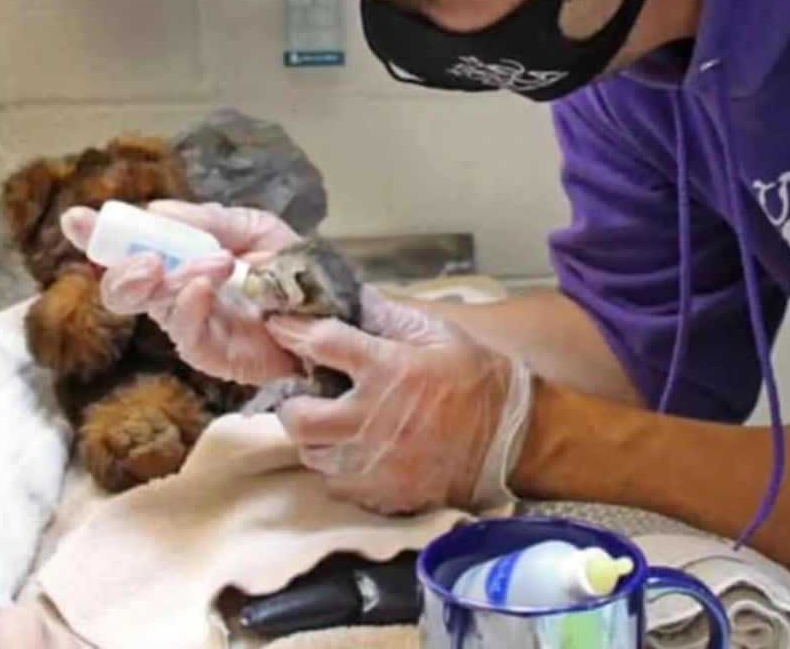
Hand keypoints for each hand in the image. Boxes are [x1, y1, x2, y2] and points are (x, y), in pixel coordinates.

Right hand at [59, 201, 301, 386]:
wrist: (334, 309)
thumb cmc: (293, 267)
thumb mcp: (255, 228)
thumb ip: (210, 220)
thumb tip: (157, 210)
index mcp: (181, 258)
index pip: (129, 247)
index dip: (97, 235)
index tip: (77, 219)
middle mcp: (176, 292)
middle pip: (123, 286)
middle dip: (123, 268)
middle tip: (149, 258)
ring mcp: (191, 325)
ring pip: (154, 306)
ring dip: (176, 279)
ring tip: (215, 263)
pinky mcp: (212, 354)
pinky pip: (186, 335)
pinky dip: (189, 307)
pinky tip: (205, 287)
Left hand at [270, 290, 532, 514]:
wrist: (511, 439)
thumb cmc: (474, 377)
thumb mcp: (436, 332)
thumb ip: (387, 314)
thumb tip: (346, 294)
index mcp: (388, 369)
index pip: (320, 343)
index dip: (292, 330)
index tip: (279, 325)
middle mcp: (371, 420)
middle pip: (298, 416)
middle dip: (293, 400)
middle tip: (307, 390)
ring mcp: (373, 464)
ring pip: (311, 453)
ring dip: (314, 434)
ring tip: (334, 419)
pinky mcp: (380, 495)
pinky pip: (335, 483)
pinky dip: (337, 465)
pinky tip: (355, 448)